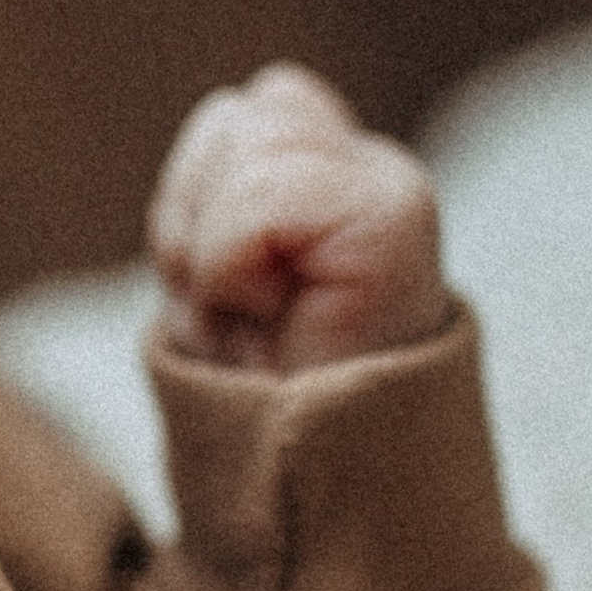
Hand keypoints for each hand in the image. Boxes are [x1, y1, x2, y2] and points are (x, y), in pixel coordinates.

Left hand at [148, 64, 446, 372]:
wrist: (306, 485)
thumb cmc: (260, 388)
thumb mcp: (214, 269)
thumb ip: (226, 182)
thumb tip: (241, 105)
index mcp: (339, 170)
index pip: (236, 117)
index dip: (199, 206)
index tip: (230, 296)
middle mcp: (377, 167)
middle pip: (235, 119)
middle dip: (202, 222)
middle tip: (243, 313)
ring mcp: (391, 186)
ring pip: (246, 142)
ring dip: (216, 251)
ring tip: (258, 318)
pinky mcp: (393, 216)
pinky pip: (258, 201)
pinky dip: (232, 267)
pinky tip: (273, 315)